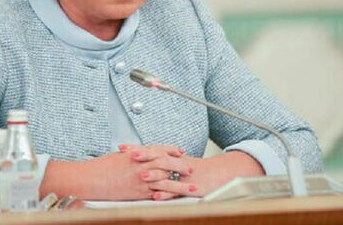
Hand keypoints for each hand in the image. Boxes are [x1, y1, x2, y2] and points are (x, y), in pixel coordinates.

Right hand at [40, 144, 191, 200]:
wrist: (90, 179)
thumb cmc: (100, 168)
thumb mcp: (118, 156)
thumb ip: (131, 155)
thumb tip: (139, 154)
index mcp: (136, 154)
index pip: (159, 149)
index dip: (171, 150)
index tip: (179, 151)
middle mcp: (141, 165)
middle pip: (167, 164)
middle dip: (181, 166)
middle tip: (191, 168)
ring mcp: (141, 180)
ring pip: (166, 181)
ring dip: (181, 184)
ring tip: (192, 187)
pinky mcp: (138, 193)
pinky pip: (157, 194)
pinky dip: (168, 196)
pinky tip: (176, 198)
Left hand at [127, 148, 265, 199]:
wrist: (221, 175)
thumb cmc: (198, 171)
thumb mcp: (178, 163)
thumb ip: (161, 161)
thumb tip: (141, 159)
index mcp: (171, 157)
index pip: (151, 150)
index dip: (136, 148)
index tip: (121, 147)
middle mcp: (176, 164)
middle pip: (157, 157)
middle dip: (143, 155)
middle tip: (128, 154)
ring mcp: (183, 176)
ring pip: (167, 174)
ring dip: (154, 174)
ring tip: (140, 175)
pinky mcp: (190, 188)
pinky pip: (177, 191)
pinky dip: (167, 193)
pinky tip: (157, 195)